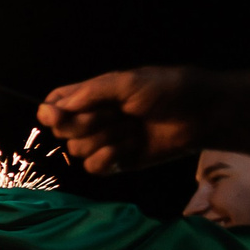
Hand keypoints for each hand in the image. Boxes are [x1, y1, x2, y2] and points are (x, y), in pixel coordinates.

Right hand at [37, 67, 204, 173]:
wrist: (202, 115)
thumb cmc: (168, 90)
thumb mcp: (127, 83)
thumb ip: (86, 95)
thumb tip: (47, 111)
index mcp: (91, 95)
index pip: (54, 104)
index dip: (52, 112)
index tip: (61, 115)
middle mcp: (93, 118)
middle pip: (62, 131)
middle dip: (87, 124)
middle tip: (118, 113)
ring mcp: (104, 141)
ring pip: (77, 150)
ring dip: (107, 139)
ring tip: (134, 129)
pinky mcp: (116, 162)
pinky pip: (93, 167)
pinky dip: (110, 157)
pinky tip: (130, 147)